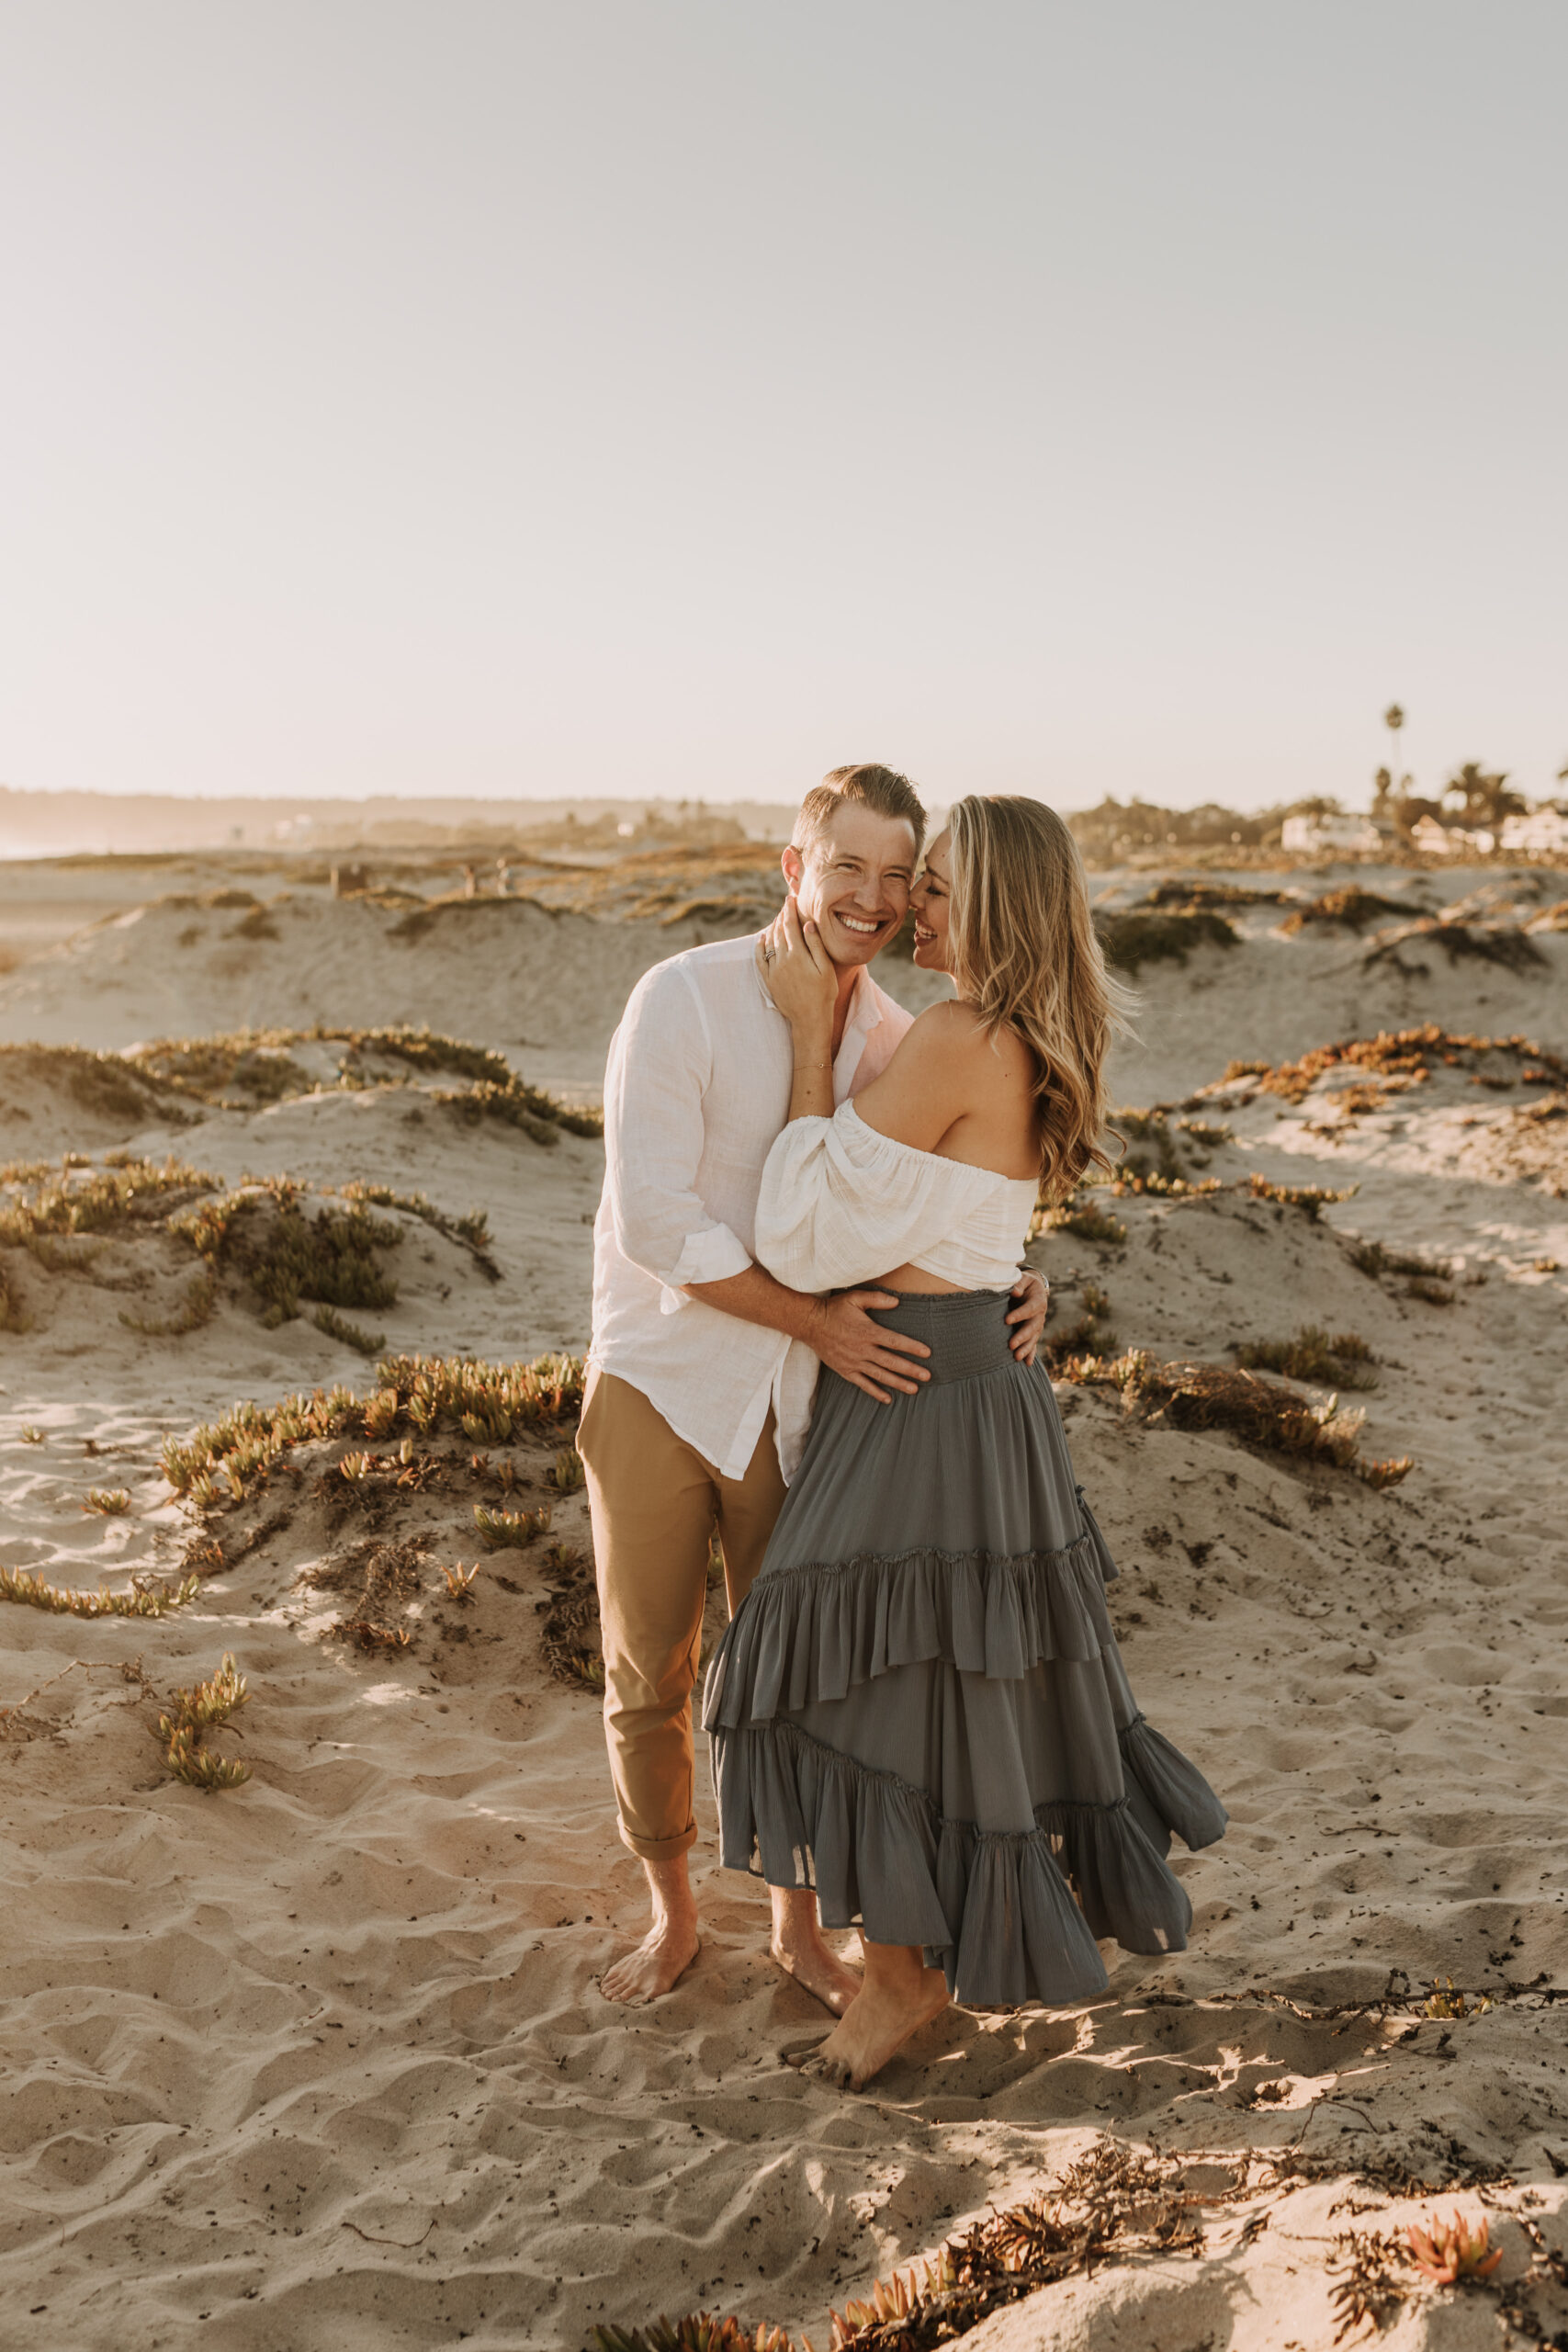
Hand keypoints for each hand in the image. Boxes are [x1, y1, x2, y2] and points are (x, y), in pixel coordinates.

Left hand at [756, 894, 835, 1032]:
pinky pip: (760, 958)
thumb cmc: (823, 994)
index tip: (790, 898)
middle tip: (785, 904)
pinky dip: (760, 946)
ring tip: (778, 918)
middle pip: (779, 931)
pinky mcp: (769, 980)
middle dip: (782, 915)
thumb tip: (807, 924)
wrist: (809, 1019)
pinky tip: (762, 938)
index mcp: (798, 955)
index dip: (790, 910)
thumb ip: (816, 945)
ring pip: (769, 942)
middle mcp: (782, 960)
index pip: (791, 926)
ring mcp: (774, 970)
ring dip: (772, 927)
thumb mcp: (825, 968)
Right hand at [809, 1290, 932, 1403]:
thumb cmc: (834, 1309)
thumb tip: (897, 1301)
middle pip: (891, 1362)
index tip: (927, 1353)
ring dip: (898, 1383)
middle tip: (927, 1376)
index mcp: (868, 1332)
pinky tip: (888, 1399)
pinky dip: (875, 1392)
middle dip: (911, 1370)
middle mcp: (862, 1349)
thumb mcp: (855, 1298)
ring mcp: (854, 1362)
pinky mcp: (845, 1370)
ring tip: (914, 1389)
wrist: (810, 1324)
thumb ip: (877, 1299)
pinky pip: (863, 1384)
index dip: (912, 1347)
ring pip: (880, 1375)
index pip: (895, 1341)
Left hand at [1006, 1267, 1048, 1364]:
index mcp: (1038, 1301)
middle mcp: (1040, 1315)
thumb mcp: (1024, 1279)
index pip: (1029, 1309)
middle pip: (1032, 1328)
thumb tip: (1015, 1292)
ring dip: (1025, 1349)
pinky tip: (1027, 1364)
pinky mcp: (1033, 1332)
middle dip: (1022, 1337)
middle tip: (1011, 1345)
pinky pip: (1033, 1345)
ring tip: (1016, 1358)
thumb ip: (1019, 1284)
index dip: (1019, 1314)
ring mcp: (1037, 1325)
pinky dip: (1031, 1354)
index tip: (1006, 1320)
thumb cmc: (1025, 1283)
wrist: (1033, 1289)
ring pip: (1033, 1339)